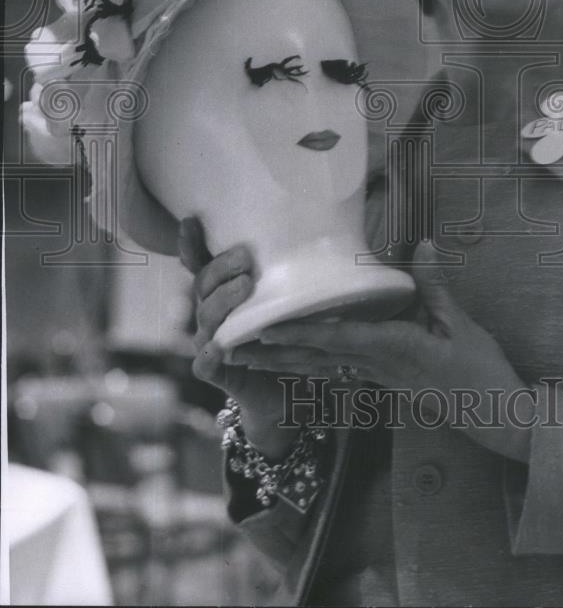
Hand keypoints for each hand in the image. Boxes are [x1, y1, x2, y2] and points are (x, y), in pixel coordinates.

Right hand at [180, 216, 314, 459]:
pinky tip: (217, 347)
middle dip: (221, 268)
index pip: (200, 263)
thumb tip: (322, 228)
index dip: (191, 244)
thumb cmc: (287, 334)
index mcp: (222, 292)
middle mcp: (210, 314)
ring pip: (206, 317)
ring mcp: (210, 343)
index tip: (191, 220)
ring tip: (246, 286)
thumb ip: (287, 272)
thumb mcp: (286, 299)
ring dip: (222, 300)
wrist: (285, 392)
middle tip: (245, 258)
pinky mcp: (217, 373)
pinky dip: (209, 355)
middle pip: (203, 284)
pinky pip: (205, 364)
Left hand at [235, 266, 534, 461]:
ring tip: (245, 359)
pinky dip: (308, 368)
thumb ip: (435, 286)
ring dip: (282, 364)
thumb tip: (423, 243)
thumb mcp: (463, 324)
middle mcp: (378, 366)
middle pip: (318, 358)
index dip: (302, 334)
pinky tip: (289, 365)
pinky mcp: (384, 381)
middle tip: (232, 348)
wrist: (495, 414)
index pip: (341, 340)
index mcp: (396, 348)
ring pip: (321, 369)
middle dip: (274, 353)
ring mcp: (379, 377)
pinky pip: (337, 373)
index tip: (267, 329)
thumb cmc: (481, 368)